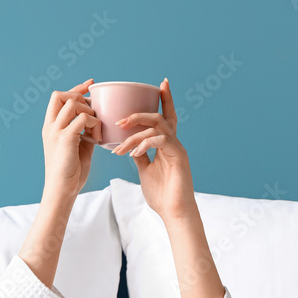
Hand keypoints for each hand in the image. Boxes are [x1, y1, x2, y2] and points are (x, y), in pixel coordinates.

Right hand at [41, 78, 100, 202]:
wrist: (62, 190)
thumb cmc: (71, 172)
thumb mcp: (77, 147)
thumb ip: (83, 132)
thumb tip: (96, 122)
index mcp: (50, 127)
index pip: (58, 97)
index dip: (75, 88)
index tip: (90, 85)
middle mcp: (50, 126)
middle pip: (61, 95)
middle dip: (81, 97)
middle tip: (94, 112)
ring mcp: (56, 131)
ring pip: (73, 104)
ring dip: (90, 113)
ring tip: (97, 131)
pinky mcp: (65, 139)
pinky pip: (83, 119)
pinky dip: (94, 125)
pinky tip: (98, 140)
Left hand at [112, 78, 196, 221]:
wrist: (174, 212)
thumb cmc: (161, 195)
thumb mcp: (145, 170)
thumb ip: (140, 155)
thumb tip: (129, 144)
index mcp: (167, 145)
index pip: (165, 117)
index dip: (165, 99)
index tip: (161, 84)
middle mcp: (174, 143)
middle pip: (159, 116)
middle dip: (139, 114)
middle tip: (120, 120)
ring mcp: (177, 148)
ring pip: (157, 126)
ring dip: (135, 132)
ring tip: (120, 143)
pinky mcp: (178, 156)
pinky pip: (160, 141)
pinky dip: (144, 143)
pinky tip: (133, 153)